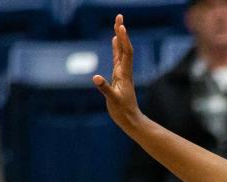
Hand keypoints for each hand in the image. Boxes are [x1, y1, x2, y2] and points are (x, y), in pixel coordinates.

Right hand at [92, 15, 141, 129]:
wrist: (130, 120)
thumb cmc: (123, 112)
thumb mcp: (113, 100)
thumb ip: (105, 89)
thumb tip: (96, 78)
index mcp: (124, 74)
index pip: (125, 53)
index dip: (123, 39)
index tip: (121, 26)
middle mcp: (124, 71)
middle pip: (124, 48)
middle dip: (121, 32)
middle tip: (119, 16)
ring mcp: (122, 73)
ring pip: (121, 52)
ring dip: (119, 37)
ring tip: (118, 24)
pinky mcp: (118, 77)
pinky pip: (117, 59)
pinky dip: (116, 48)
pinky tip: (114, 41)